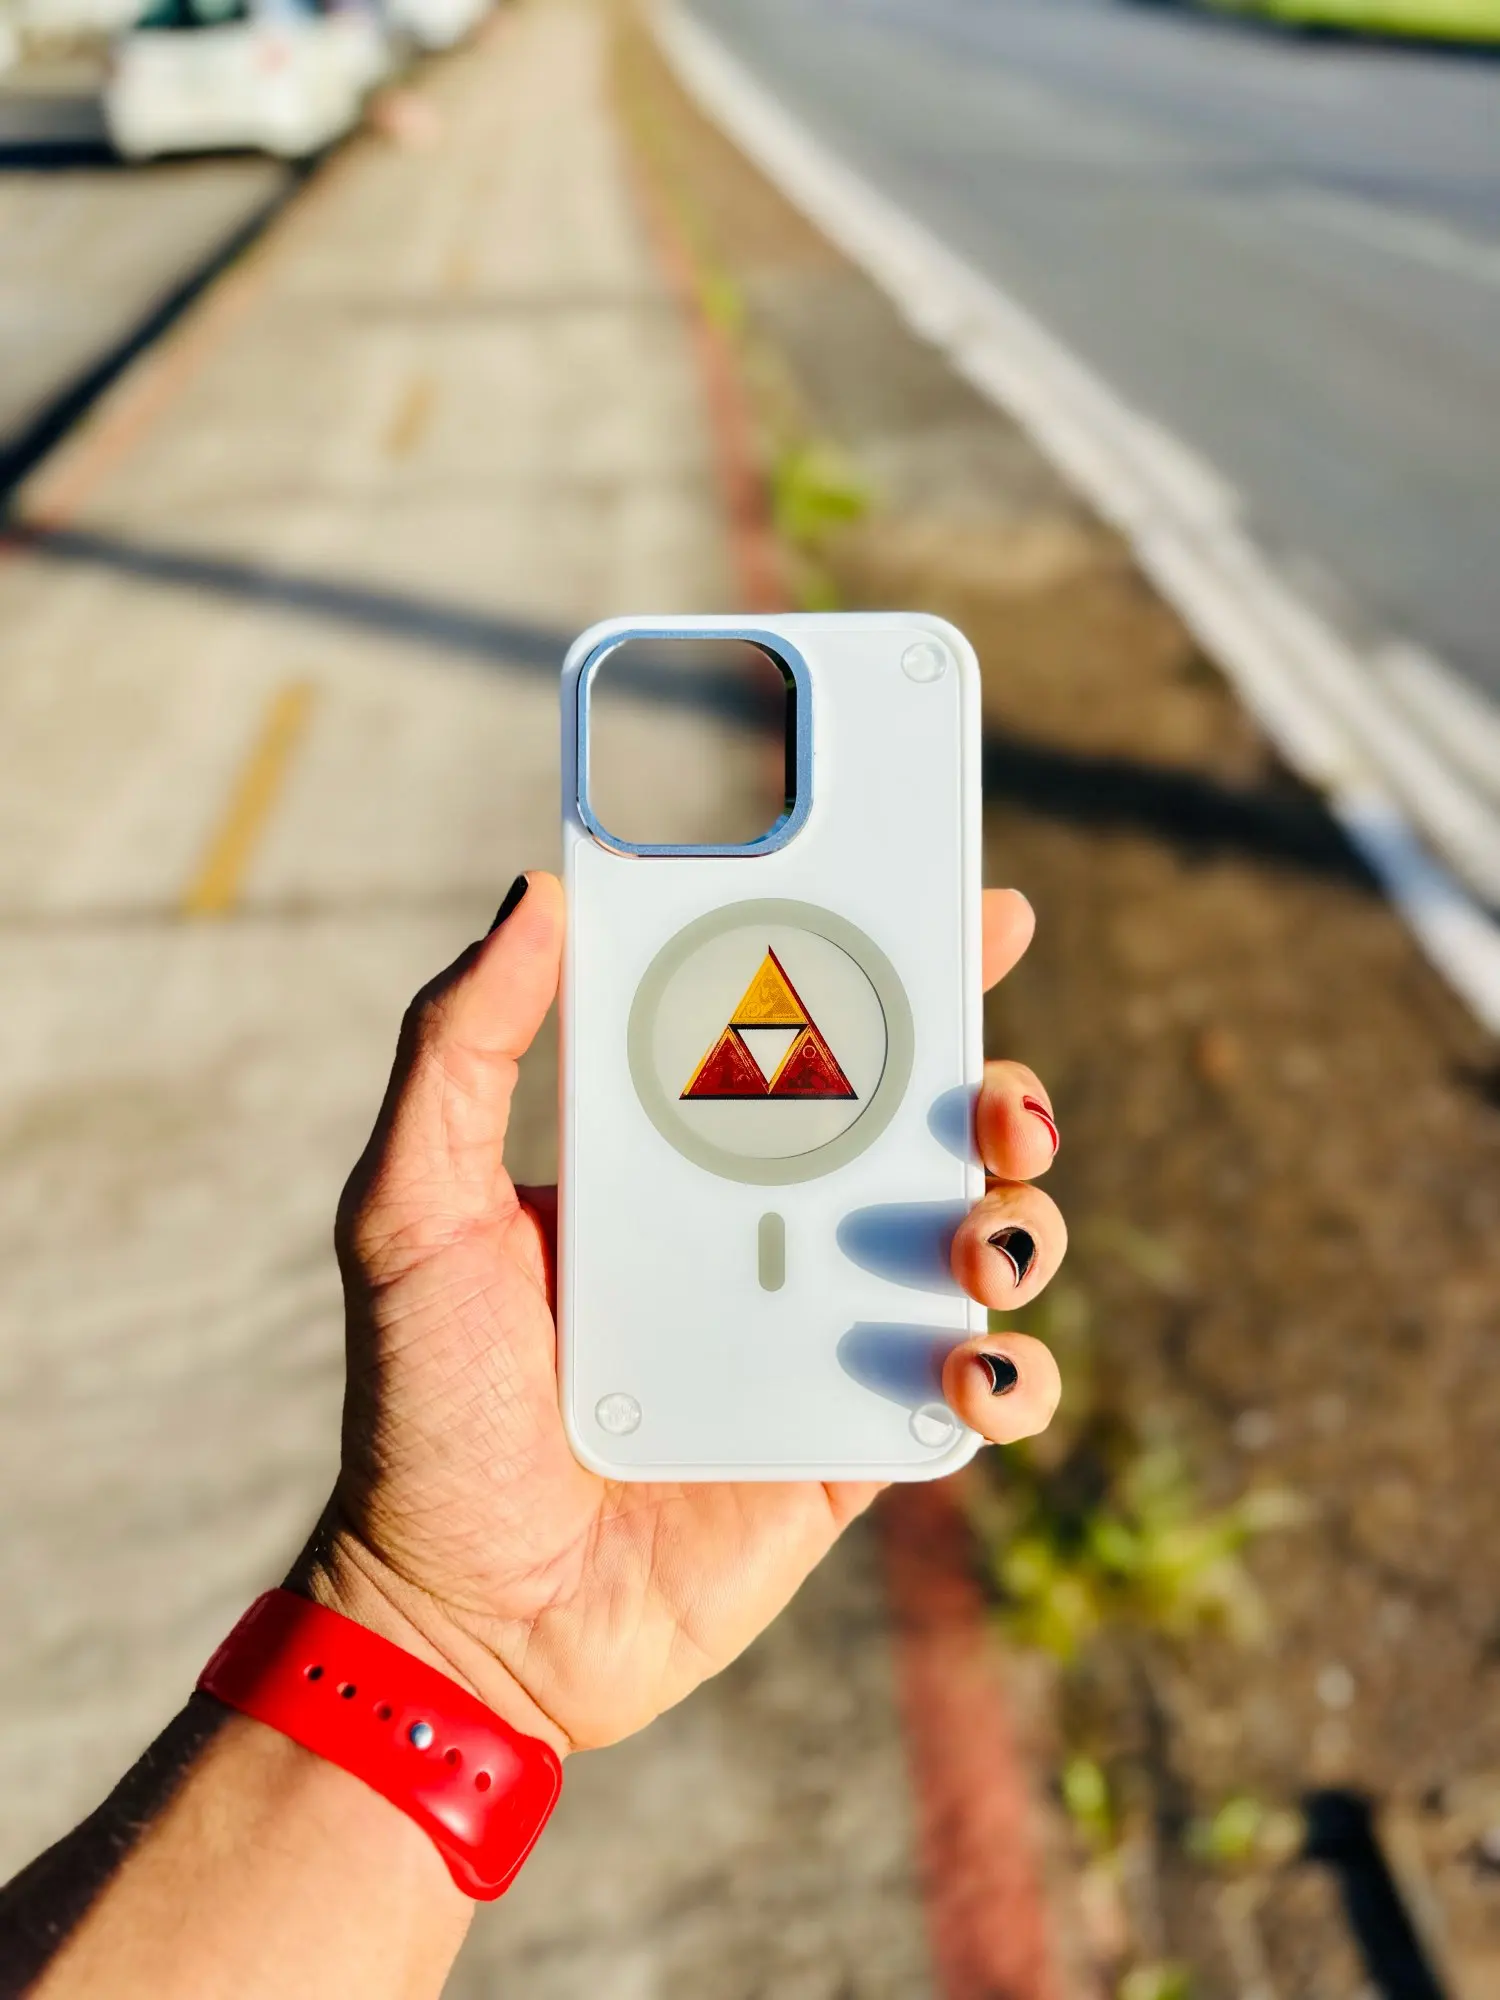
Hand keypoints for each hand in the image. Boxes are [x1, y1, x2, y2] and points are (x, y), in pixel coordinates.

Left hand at [301, 876, 1064, 1756]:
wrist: (463, 1614)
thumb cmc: (426, 1404)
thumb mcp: (411, 1209)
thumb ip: (458, 1050)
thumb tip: (535, 899)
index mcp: (688, 1159)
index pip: (818, 1038)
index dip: (907, 973)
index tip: (971, 917)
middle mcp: (774, 1234)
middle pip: (930, 1134)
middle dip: (998, 1099)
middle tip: (999, 1105)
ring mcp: (828, 1338)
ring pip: (981, 1247)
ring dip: (1022, 1223)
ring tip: (982, 1240)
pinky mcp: (860, 1445)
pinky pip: (978, 1398)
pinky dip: (1012, 1376)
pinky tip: (971, 1369)